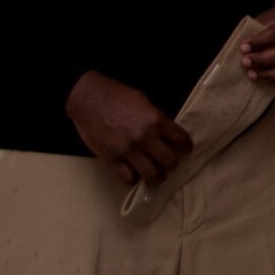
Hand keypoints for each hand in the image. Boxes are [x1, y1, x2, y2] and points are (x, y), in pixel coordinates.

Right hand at [65, 70, 192, 186]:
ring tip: (157, 174)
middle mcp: (145, 138)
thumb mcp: (144, 101)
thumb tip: (166, 133)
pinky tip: (134, 174)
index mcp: (156, 120)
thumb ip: (156, 118)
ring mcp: (128, 151)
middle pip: (169, 160)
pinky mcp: (111, 160)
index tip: (185, 150)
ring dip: (157, 176)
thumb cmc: (116, 95)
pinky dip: (133, 178)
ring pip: (152, 174)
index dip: (186, 147)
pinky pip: (128, 179)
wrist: (88, 99)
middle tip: (169, 163)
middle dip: (172, 163)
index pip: (181, 139)